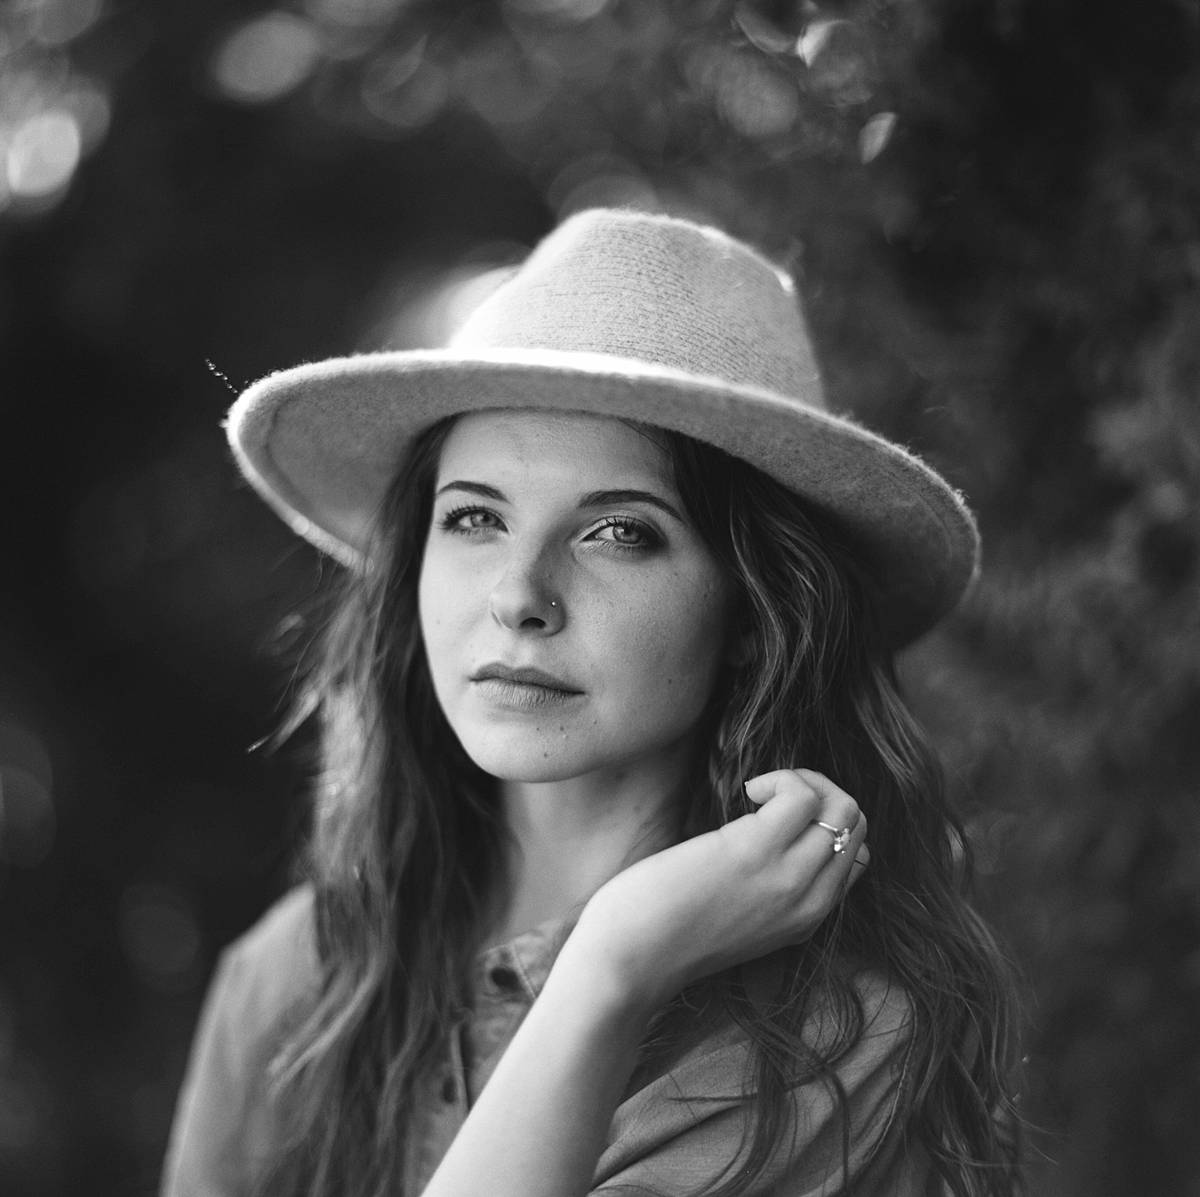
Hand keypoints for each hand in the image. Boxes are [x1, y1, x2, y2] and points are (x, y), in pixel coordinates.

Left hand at [576, 770, 868, 1011]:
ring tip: (759, 793)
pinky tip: (747, 791)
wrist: (632, 959)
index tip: (781, 817)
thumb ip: (764, 892)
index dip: (825, 823)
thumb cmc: (665, 930)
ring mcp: (788, 876)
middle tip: (770, 796)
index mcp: (806, 920)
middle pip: (856, 826)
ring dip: (803, 780)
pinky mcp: (755, 849)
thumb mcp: (736, 920)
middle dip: (821, 792)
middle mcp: (809, 901)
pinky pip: (802, 795)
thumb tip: (764, 842)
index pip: (855, 857)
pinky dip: (782, 778)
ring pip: (844, 807)